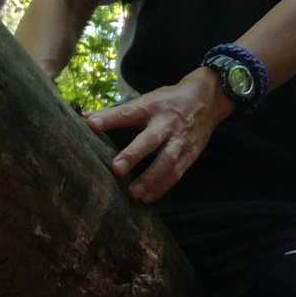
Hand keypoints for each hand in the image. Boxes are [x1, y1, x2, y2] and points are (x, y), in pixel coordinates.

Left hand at [86, 69, 232, 203]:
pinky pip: (177, 172)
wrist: (208, 99)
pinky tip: (149, 197)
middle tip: (117, 169)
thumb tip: (86, 118)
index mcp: (153, 107)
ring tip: (134, 193)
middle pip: (150, 140)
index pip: (129, 112)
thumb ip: (119, 112)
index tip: (91, 124)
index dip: (110, 118)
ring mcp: (181, 140)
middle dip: (134, 154)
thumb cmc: (170, 100)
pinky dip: (163, 186)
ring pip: (167, 161)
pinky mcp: (190, 153)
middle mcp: (167, 123)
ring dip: (151, 178)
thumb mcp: (146, 99)